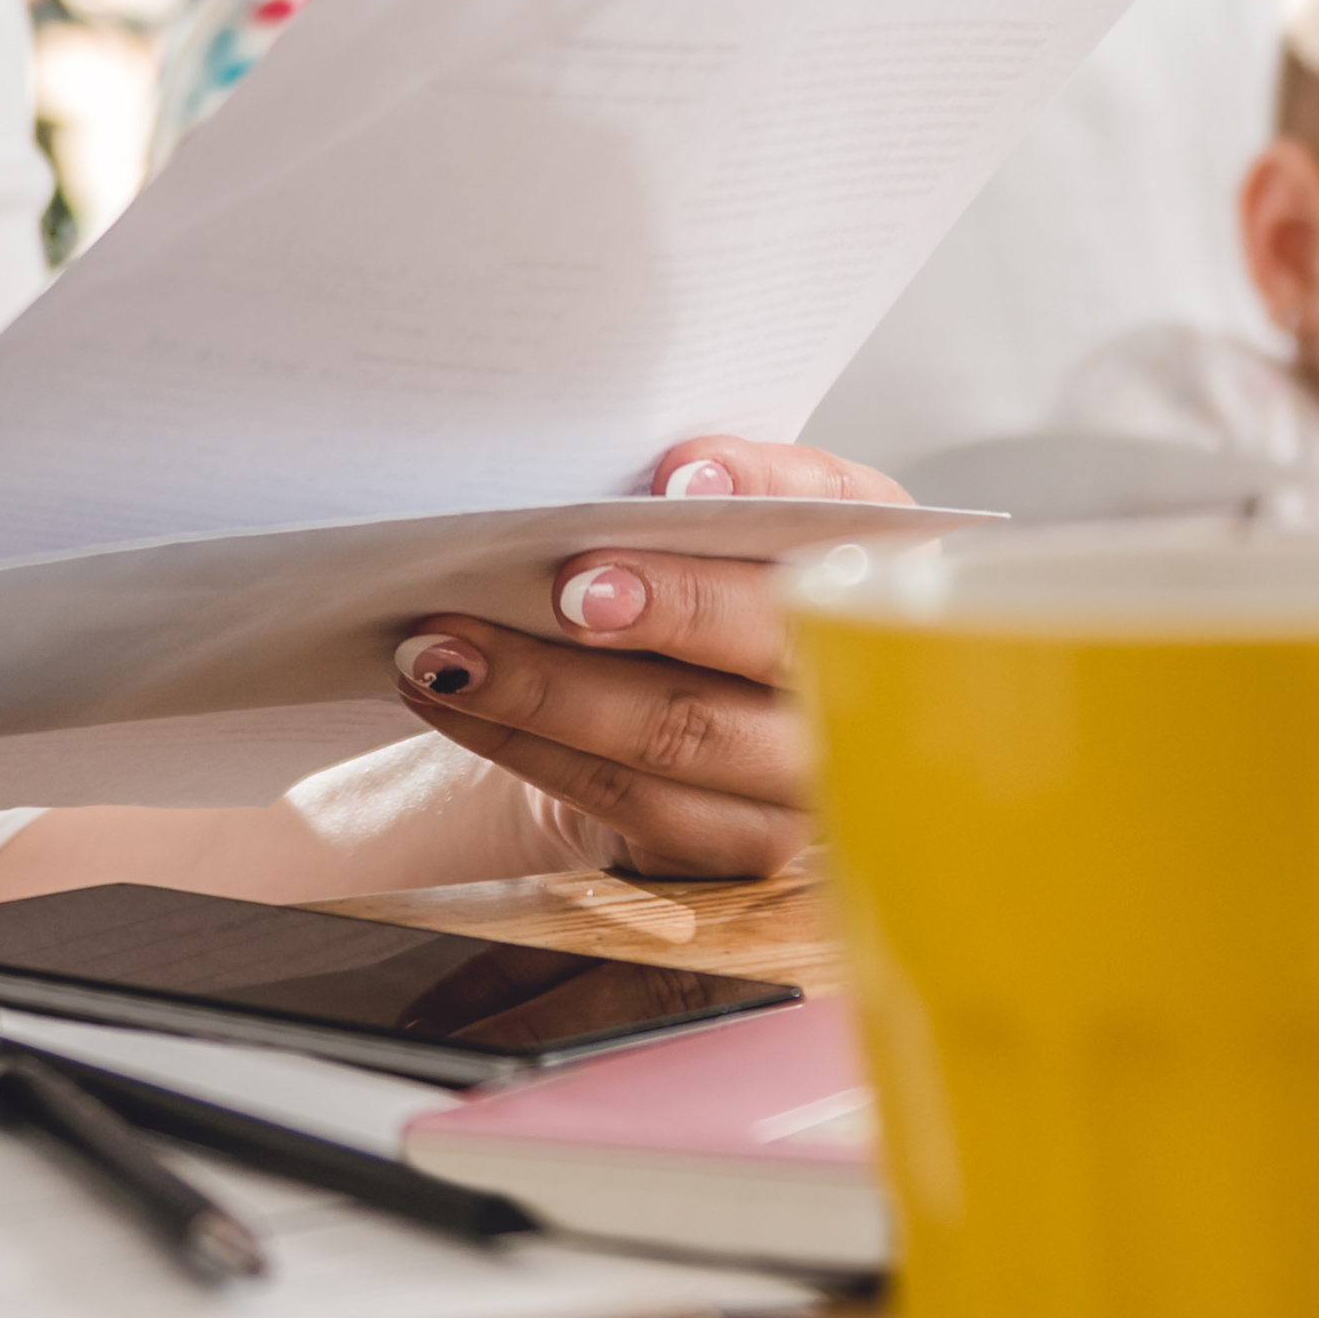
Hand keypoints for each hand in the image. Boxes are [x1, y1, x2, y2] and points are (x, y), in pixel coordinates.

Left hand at [386, 437, 896, 880]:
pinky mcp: (737, 844)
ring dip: (545, 688)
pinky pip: (627, 799)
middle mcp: (864, 672)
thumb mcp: (708, 520)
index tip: (675, 474)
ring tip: (444, 646)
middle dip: (656, 606)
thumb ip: (705, 486)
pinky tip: (453, 703)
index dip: (766, 488)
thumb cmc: (688, 584)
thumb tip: (669, 473)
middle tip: (555, 584)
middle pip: (767, 637)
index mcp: (874, 557)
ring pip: (679, 732)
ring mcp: (805, 775)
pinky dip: (526, 747)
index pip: (840, 506)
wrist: (667, 706)